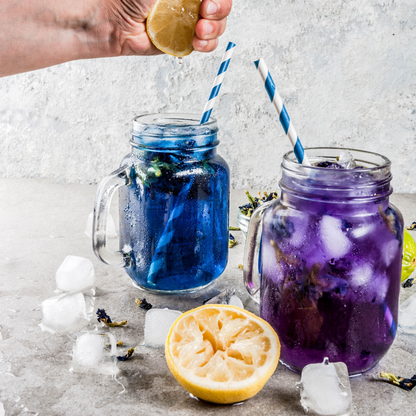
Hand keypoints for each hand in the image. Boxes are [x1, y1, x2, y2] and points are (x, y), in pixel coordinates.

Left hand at [107, 0, 231, 55]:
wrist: (113, 22)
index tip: (209, 1)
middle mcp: (190, 2)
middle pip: (221, 7)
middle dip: (220, 11)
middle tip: (206, 13)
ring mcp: (188, 22)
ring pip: (217, 26)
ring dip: (214, 30)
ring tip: (200, 31)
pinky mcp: (183, 41)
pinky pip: (205, 44)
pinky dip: (207, 44)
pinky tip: (197, 41)